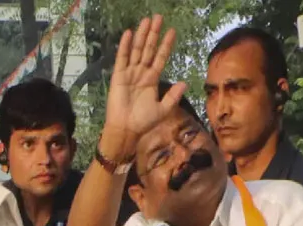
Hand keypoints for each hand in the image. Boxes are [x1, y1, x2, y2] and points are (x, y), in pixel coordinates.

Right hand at [104, 15, 186, 156]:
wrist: (126, 130)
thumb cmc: (143, 122)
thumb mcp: (163, 109)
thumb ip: (173, 96)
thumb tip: (184, 83)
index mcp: (152, 80)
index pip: (160, 57)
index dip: (166, 45)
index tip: (172, 31)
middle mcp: (141, 73)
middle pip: (148, 49)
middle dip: (153, 34)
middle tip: (159, 17)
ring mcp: (129, 73)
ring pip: (136, 50)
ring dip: (141, 35)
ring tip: (147, 20)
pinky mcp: (118, 76)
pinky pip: (122, 58)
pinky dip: (124, 46)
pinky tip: (128, 34)